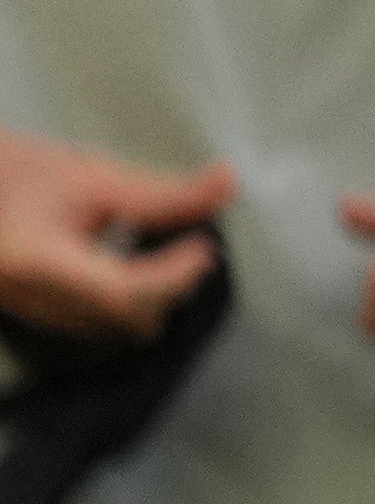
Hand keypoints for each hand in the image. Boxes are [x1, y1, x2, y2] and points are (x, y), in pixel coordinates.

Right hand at [0, 128, 231, 339]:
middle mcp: (30, 300)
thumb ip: (161, 191)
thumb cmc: (17, 174)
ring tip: (171, 252)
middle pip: (123, 318)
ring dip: (152, 296)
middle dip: (170, 286)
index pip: (120, 290)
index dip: (173, 275)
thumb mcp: (91, 174)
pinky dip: (128, 300)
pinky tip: (138, 264)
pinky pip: (96, 323)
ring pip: (113, 329)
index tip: (205, 247)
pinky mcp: (38, 315)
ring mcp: (31, 314)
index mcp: (37, 261)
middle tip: (196, 245)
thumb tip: (226, 184)